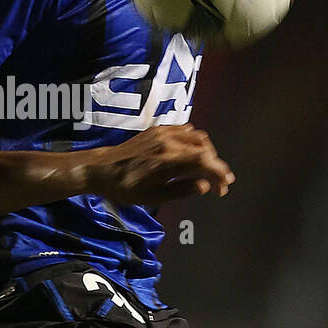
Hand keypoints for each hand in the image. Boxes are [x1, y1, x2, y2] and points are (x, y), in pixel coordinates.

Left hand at [88, 123, 234, 205]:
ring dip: (206, 152)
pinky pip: (184, 130)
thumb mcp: (152, 197)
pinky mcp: (156, 130)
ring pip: (197, 137)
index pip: (204, 161)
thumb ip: (180, 191)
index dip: (219, 172)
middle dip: (215, 165)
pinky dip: (194, 141)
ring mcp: (162, 133)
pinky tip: (192, 154)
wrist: (101, 169)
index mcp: (168, 160)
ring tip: (206, 170)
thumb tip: (204, 186)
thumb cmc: (125, 187)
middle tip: (216, 183)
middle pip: (204, 148)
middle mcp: (167, 142)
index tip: (225, 185)